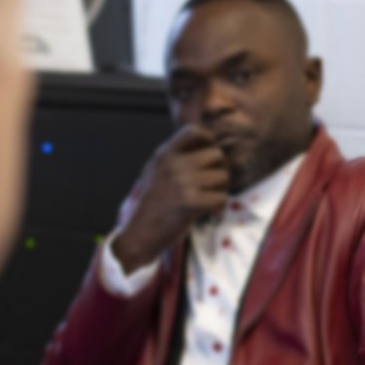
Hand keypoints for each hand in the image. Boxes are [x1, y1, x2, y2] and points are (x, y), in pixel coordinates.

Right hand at [109, 125, 228, 271]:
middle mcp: (173, 164)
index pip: (194, 131)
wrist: (140, 233)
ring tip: (211, 201)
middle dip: (220, 170)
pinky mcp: (190, 202)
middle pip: (217, 155)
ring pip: (223, 176)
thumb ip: (176, 156)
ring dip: (221, 190)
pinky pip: (222, 198)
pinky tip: (211, 214)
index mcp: (165, 154)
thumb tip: (206, 140)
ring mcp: (182, 182)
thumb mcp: (157, 171)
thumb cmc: (153, 203)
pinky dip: (220, 208)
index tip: (209, 159)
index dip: (209, 141)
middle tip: (214, 186)